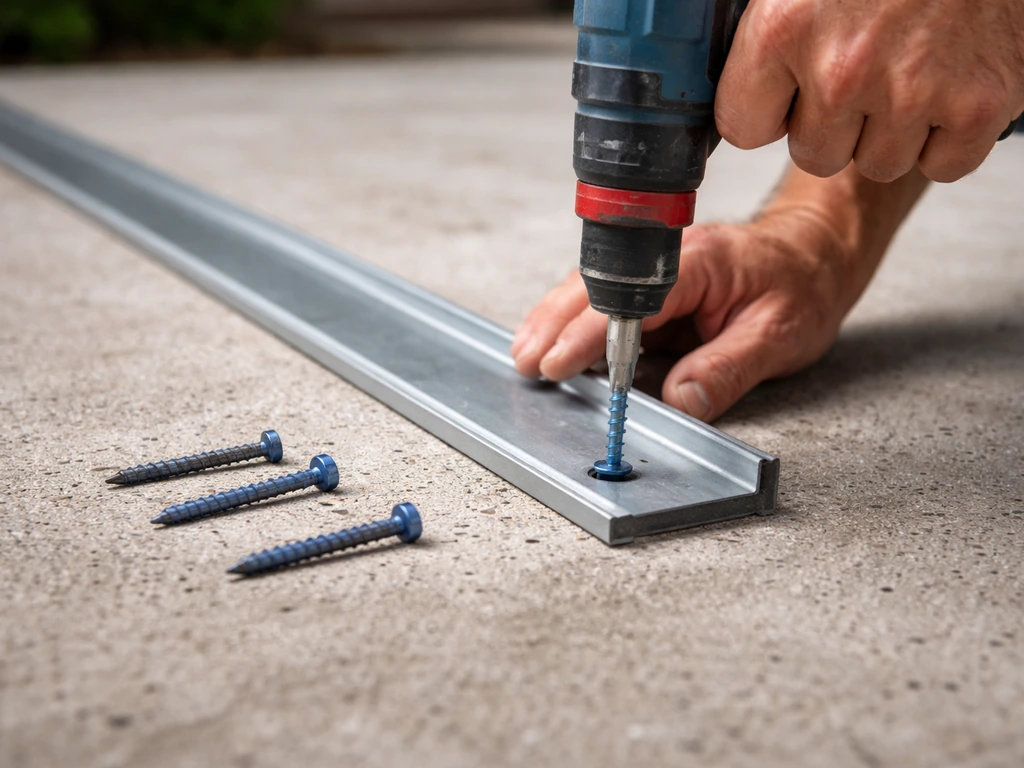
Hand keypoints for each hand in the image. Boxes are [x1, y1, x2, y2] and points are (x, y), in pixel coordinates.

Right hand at [512, 210, 855, 421]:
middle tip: (527, 361)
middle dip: (555, 325)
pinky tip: (554, 338)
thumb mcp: (779, 335)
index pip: (630, 299)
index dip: (590, 333)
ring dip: (556, 320)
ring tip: (526, 351)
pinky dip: (574, 318)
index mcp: (698, 263)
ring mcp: (658, 267)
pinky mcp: (656, 283)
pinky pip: (608, 299)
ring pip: (593, 290)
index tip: (560, 362)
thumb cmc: (803, 287)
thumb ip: (727, 368)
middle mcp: (669, 257)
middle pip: (596, 288)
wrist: (816, 252)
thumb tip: (680, 403)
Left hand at [716, 0, 1023, 182]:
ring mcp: (910, 92)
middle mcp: (842, 69)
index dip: (770, 113)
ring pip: (878, 163)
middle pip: (815, 154)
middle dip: (837, 123)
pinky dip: (950, 136)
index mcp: (785, 27)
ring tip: (913, 67)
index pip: (744, 127)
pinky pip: (943, 164)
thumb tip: (744, 85)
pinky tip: (951, 84)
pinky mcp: (976, 107)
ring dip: (893, 130)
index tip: (790, 95)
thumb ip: (770, 33)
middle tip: (869, 66)